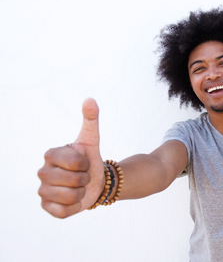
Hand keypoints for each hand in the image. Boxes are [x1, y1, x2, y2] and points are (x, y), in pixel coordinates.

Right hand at [38, 98, 104, 217]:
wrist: (92, 182)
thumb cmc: (89, 159)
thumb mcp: (91, 139)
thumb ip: (91, 120)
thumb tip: (90, 99)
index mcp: (50, 154)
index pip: (75, 162)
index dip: (85, 163)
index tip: (84, 161)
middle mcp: (42, 172)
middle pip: (73, 181)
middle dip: (85, 179)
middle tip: (83, 175)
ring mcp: (42, 191)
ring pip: (69, 196)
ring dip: (82, 193)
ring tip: (79, 187)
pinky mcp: (46, 207)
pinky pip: (63, 211)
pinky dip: (74, 206)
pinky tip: (73, 199)